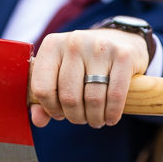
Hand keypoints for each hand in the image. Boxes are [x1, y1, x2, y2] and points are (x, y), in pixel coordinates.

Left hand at [29, 29, 148, 128]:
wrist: (121, 40)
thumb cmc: (85, 62)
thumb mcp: (61, 72)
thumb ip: (45, 95)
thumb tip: (39, 120)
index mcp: (52, 45)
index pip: (42, 88)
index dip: (50, 108)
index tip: (59, 113)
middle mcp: (74, 42)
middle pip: (69, 97)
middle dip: (75, 116)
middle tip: (81, 119)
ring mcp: (100, 47)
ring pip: (93, 99)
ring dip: (94, 118)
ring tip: (96, 120)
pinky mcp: (123, 55)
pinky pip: (115, 95)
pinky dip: (112, 113)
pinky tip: (110, 118)